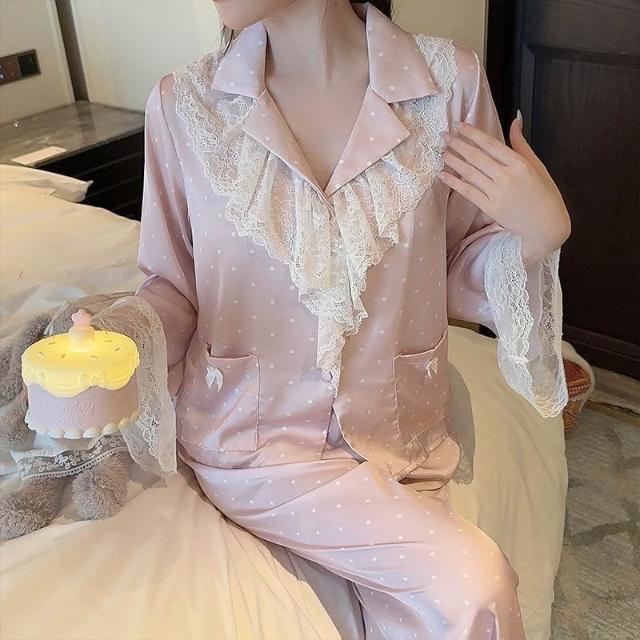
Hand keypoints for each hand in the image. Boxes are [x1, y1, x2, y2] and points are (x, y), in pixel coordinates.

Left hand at [438, 114, 570, 264]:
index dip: (472, 133)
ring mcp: (497, 193)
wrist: (547, 226)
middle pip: (476, 157)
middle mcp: (506, 177)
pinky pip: (468, 192)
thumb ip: (521, 143)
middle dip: (457, 144)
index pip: (490, 144)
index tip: (459, 125)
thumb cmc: (545, 194)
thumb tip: (515, 119)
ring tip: (441, 153)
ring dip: (453, 161)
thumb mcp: (537, 165)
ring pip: (470, 173)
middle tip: (444, 136)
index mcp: (519, 163)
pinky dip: (454, 183)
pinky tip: (443, 175)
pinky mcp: (490, 208)